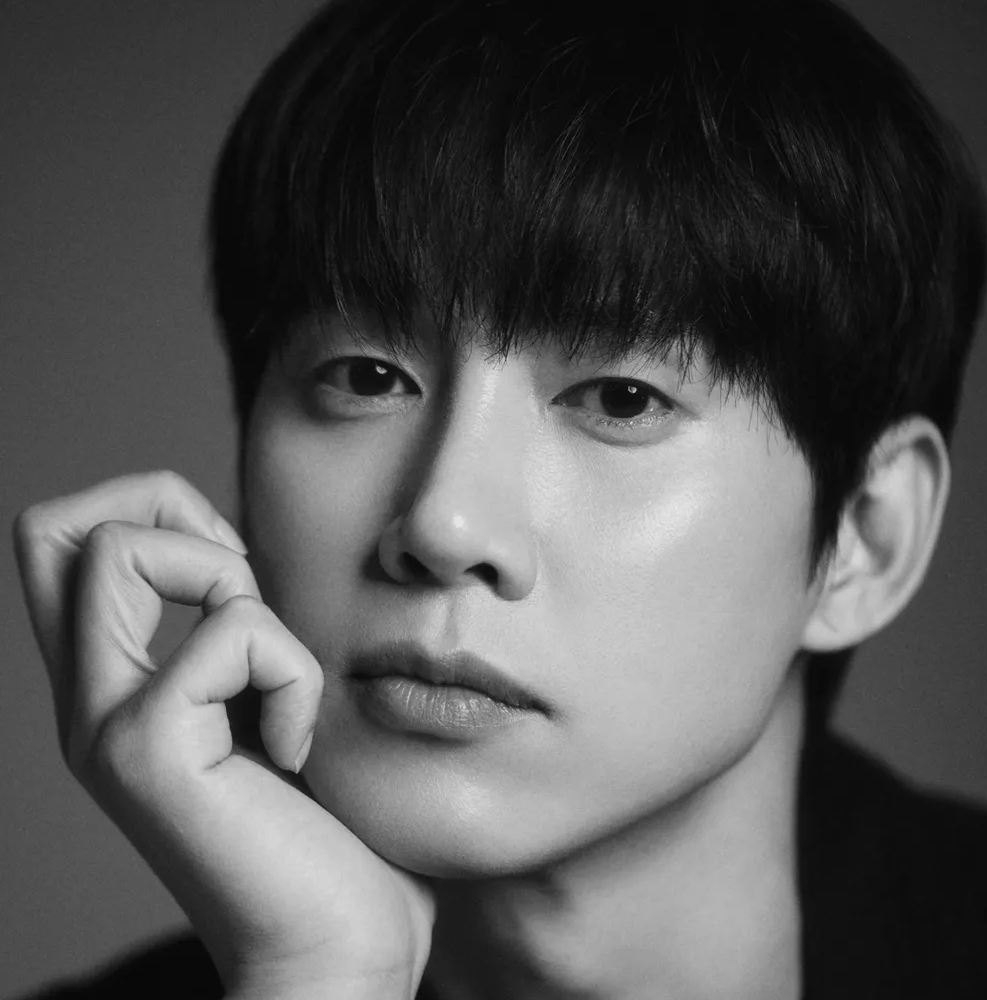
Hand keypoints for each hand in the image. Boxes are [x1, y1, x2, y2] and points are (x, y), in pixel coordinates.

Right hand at [13, 471, 434, 999]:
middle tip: (244, 595)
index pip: (65, 545)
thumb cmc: (327, 830)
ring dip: (233, 584)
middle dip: (170, 513)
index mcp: (119, 687)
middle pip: (60, 529)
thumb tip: (241, 552)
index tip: (238, 573)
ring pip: (121, 551)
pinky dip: (293, 670)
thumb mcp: (270, 700)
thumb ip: (238, 635)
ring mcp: (109, 728)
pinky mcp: (152, 753)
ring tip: (273, 678)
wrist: (338, 951)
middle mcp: (92, 703)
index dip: (152, 510)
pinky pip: (231, 629)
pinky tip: (300, 745)